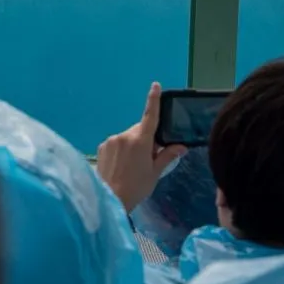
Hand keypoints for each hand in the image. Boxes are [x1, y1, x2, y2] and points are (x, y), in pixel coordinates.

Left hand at [95, 82, 186, 212]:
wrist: (110, 198)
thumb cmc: (137, 187)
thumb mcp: (155, 172)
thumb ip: (167, 156)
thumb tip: (181, 146)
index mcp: (140, 140)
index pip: (150, 116)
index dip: (153, 100)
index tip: (155, 85)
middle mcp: (124, 135)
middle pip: (140, 130)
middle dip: (146, 138)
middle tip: (149, 157)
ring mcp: (111, 140)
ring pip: (128, 137)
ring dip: (133, 144)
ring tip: (133, 165)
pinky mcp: (102, 146)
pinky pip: (116, 143)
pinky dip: (121, 149)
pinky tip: (121, 165)